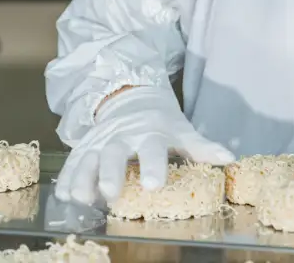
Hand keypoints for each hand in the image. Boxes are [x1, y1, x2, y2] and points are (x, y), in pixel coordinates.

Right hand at [54, 86, 234, 204]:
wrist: (132, 94)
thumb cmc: (161, 120)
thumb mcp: (182, 129)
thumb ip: (202, 146)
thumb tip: (229, 158)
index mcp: (151, 131)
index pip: (152, 148)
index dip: (153, 165)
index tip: (153, 185)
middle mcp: (123, 134)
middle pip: (114, 152)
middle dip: (111, 173)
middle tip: (111, 193)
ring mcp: (101, 139)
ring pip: (89, 156)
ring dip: (84, 177)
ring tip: (81, 197)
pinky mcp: (86, 144)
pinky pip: (74, 159)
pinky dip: (67, 176)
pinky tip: (64, 194)